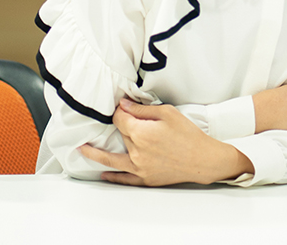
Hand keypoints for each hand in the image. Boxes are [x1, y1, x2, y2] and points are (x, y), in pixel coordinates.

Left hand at [79, 99, 251, 185]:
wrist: (204, 159)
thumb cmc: (189, 135)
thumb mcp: (168, 113)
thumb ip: (142, 110)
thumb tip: (123, 106)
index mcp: (141, 133)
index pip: (120, 119)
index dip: (120, 111)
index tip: (122, 108)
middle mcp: (136, 152)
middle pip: (120, 135)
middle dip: (119, 126)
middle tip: (118, 120)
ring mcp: (139, 168)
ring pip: (111, 161)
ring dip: (95, 155)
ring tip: (82, 150)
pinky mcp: (145, 178)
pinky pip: (124, 179)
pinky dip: (112, 176)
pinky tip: (103, 174)